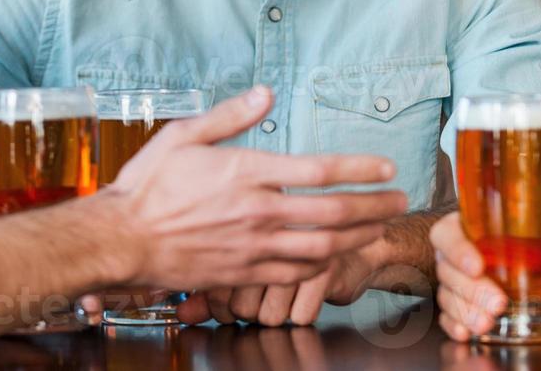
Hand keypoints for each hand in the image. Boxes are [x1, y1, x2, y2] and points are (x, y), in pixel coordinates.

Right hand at [106, 87, 407, 290]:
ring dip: (359, 237)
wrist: (121, 239)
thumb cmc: (148, 186)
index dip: (361, 169)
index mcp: (247, 173)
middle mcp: (258, 212)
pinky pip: (296, 274)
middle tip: (400, 200)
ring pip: (323, 247)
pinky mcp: (244, 274)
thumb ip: (230, 116)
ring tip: (379, 228)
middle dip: (375, 206)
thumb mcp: (184, 135)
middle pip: (334, 212)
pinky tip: (336, 257)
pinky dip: (324, 265)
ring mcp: (254, 248)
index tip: (387, 167)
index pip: (320, 171)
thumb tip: (266, 93)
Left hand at [176, 242, 382, 325]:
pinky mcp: (325, 268)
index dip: (220, 303)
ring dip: (274, 314)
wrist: (356, 233)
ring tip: (279, 296)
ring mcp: (297, 251)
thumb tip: (185, 313)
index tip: (227, 302)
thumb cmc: (293, 240)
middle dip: (247, 311)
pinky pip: (300, 316)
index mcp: (241, 223)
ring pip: (269, 315)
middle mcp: (267, 235)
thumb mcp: (246, 254)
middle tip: (255, 299)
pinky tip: (301, 296)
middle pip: (240, 305)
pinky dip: (301, 313)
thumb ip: (210, 284)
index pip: (215, 281)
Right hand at [429, 210, 540, 341]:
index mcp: (470, 226)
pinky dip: (455, 324)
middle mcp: (457, 252)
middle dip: (472, 290)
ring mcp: (454, 279)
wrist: (539, 256)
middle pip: (448, 269)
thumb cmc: (536, 244)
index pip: (448, 233)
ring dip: (465, 311)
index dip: (457, 249)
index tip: (477, 266)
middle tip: (498, 303)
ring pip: (447, 294)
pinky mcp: (458, 302)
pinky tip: (466, 332)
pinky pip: (447, 314)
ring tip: (487, 323)